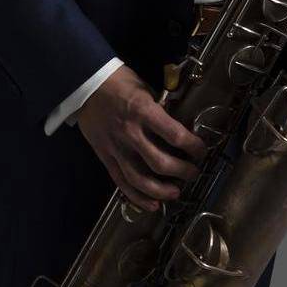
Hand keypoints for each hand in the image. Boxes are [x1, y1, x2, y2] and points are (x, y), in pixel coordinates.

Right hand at [73, 65, 207, 211]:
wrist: (85, 85)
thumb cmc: (119, 82)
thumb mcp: (145, 89)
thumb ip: (160, 110)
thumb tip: (179, 127)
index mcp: (143, 111)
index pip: (175, 135)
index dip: (193, 146)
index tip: (201, 150)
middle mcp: (130, 132)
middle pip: (160, 163)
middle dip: (182, 171)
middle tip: (193, 172)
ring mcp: (116, 147)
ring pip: (140, 179)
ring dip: (162, 190)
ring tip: (176, 192)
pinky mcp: (105, 157)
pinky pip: (121, 182)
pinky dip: (137, 197)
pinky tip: (152, 204)